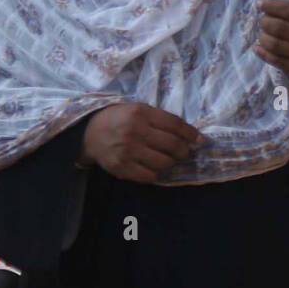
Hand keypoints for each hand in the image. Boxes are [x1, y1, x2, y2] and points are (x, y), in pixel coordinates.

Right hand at [79, 103, 202, 183]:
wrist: (89, 133)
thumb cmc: (120, 120)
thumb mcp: (140, 111)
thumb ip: (162, 120)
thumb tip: (192, 135)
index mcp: (141, 113)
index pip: (175, 125)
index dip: (191, 134)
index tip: (198, 140)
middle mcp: (135, 131)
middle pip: (173, 145)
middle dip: (184, 151)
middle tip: (183, 153)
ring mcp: (127, 151)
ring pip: (164, 163)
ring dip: (171, 164)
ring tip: (168, 160)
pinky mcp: (122, 167)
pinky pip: (150, 176)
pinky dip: (156, 174)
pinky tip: (153, 168)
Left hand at [254, 0, 288, 81]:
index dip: (271, 6)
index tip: (261, 3)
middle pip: (281, 29)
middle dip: (265, 22)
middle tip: (261, 18)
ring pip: (278, 46)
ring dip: (264, 37)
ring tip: (262, 31)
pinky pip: (282, 63)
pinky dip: (266, 55)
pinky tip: (259, 48)